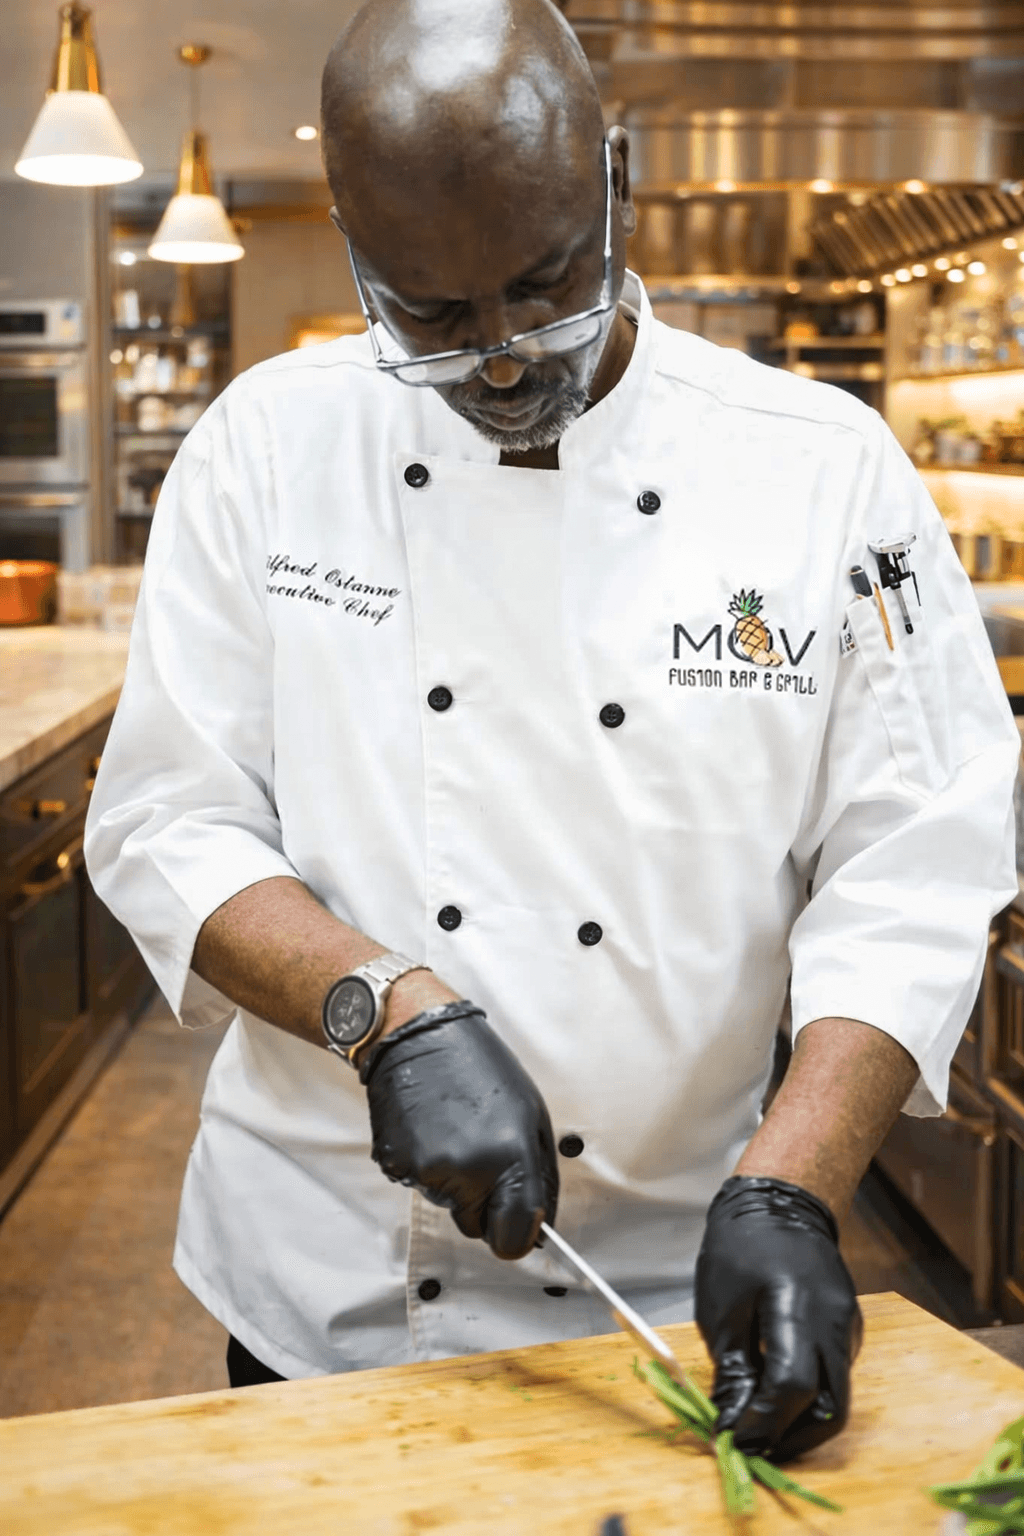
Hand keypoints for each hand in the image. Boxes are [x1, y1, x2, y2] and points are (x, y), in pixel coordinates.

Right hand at [358, 1003, 557, 1259]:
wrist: (419, 1035)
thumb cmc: (479, 1067)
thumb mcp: (532, 1115)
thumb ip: (542, 1177)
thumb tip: (541, 1225)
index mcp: (510, 1156)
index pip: (514, 1238)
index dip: (517, 1238)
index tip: (518, 1229)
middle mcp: (468, 1170)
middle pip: (478, 1228)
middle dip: (483, 1203)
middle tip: (482, 1152)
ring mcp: (427, 1169)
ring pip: (447, 1205)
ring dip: (455, 1181)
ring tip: (455, 1129)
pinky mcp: (396, 1165)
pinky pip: (419, 1186)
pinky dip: (426, 1167)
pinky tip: (431, 1129)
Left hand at [695, 1176, 862, 1461]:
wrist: (780, 1203)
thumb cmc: (741, 1249)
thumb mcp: (721, 1309)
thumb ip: (731, 1370)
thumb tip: (732, 1423)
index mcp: (799, 1310)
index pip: (793, 1387)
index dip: (763, 1423)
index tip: (733, 1440)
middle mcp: (835, 1325)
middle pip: (831, 1410)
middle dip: (791, 1438)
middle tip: (753, 1448)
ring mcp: (848, 1329)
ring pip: (837, 1399)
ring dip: (801, 1424)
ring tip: (760, 1428)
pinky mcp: (847, 1331)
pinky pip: (834, 1378)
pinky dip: (807, 1400)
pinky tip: (775, 1398)